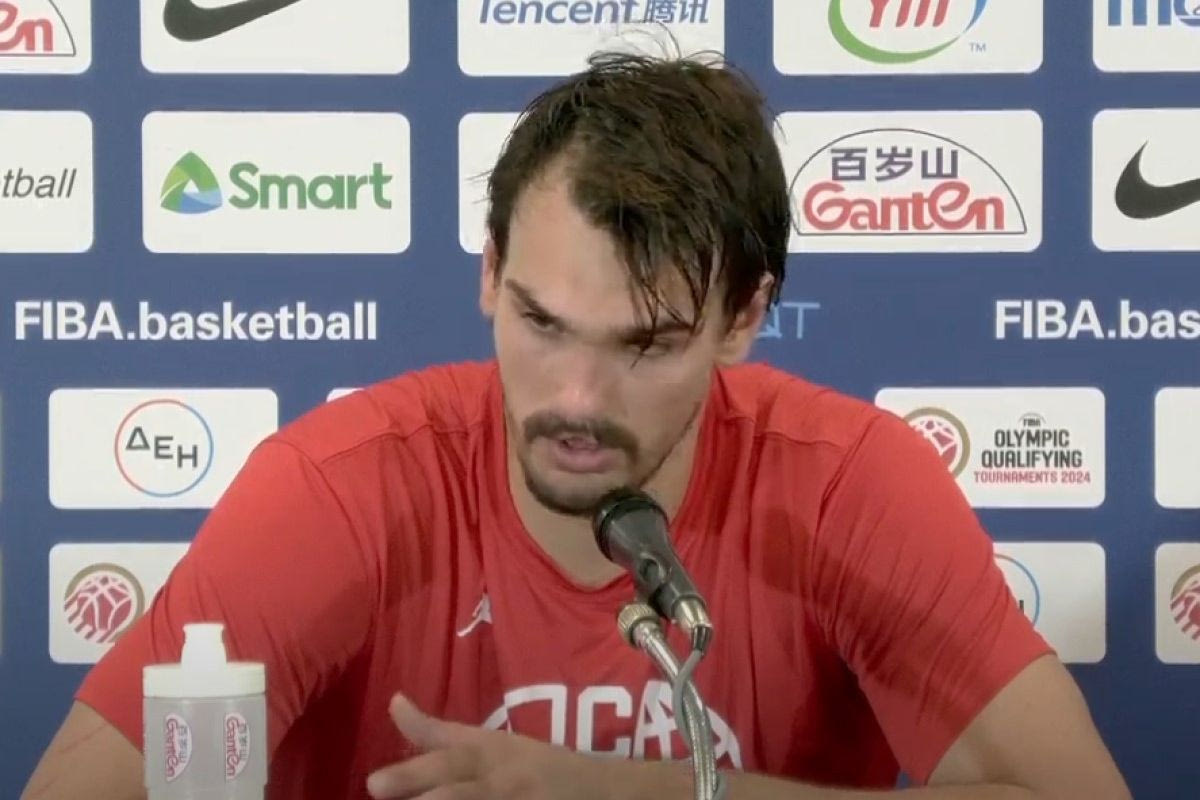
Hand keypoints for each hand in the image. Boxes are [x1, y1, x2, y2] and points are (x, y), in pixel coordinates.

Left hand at [367, 693, 626, 799]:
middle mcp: (504, 785)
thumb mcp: (490, 744)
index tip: (373, 785)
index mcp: (491, 758)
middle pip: (463, 795)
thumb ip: (437, 731)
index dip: (414, 773)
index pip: (450, 763)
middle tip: (382, 790)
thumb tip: (392, 702)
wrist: (605, 793)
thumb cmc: (533, 766)